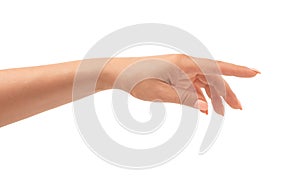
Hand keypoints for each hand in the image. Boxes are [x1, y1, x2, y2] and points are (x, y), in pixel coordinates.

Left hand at [109, 54, 259, 114]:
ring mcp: (181, 69)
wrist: (119, 73)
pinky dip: (201, 95)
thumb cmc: (136, 80)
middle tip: (238, 109)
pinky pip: (194, 84)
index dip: (239, 71)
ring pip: (205, 82)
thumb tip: (206, 108)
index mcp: (185, 64)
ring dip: (214, 96)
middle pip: (214, 77)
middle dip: (228, 93)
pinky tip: (204, 107)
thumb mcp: (160, 93)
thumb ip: (184, 99)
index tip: (256, 74)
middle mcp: (185, 64)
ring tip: (221, 113)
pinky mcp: (175, 74)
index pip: (217, 67)